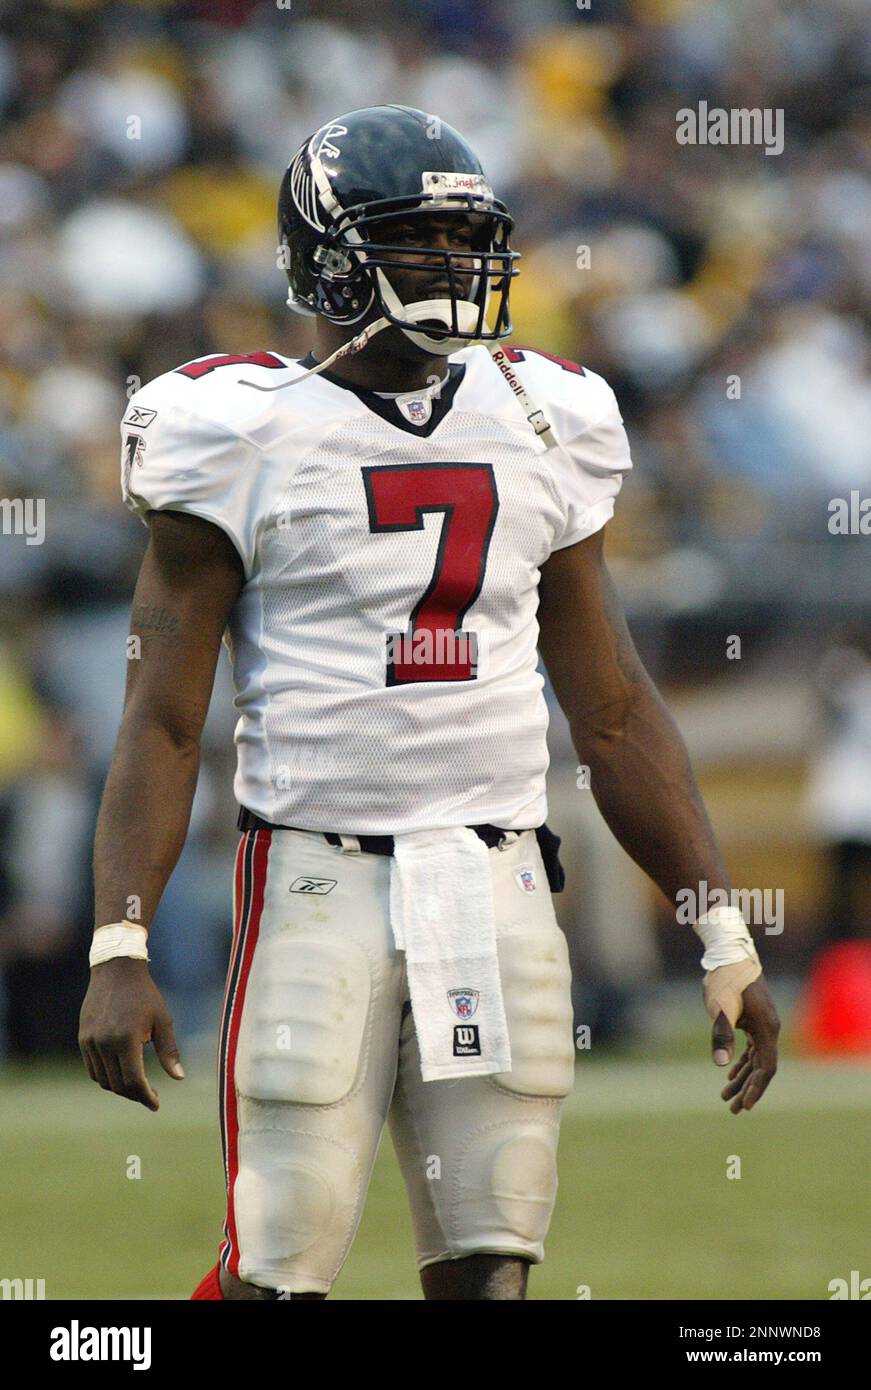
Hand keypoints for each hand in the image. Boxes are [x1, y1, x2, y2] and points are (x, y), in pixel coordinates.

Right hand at [79, 957, 183, 1109]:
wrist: (116, 971)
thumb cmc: (145, 995)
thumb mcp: (163, 1020)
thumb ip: (169, 1051)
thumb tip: (179, 1078)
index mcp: (127, 1039)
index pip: (133, 1081)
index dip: (146, 1097)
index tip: (156, 1104)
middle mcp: (105, 1043)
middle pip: (117, 1085)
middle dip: (135, 1095)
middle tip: (150, 1096)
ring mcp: (91, 1042)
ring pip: (102, 1080)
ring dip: (119, 1088)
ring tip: (137, 1086)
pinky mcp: (83, 1038)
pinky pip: (93, 1068)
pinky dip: (106, 1077)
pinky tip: (121, 1073)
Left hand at [710, 974, 779, 1113]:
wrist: (729, 954)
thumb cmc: (725, 979)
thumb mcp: (720, 1008)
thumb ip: (722, 1035)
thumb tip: (722, 1065)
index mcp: (767, 1028)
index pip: (766, 1067)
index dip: (756, 1088)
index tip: (746, 1105)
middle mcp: (770, 1029)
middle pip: (762, 1067)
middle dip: (747, 1089)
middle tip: (733, 1109)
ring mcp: (763, 1025)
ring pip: (756, 1060)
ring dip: (742, 1079)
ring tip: (726, 1098)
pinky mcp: (754, 1021)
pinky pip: (751, 1049)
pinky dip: (742, 1063)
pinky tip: (731, 1075)